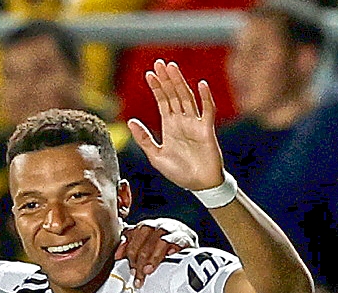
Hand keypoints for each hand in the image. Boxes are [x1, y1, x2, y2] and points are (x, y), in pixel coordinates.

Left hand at [117, 218, 197, 287]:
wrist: (189, 245)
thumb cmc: (164, 247)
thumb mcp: (145, 247)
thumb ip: (131, 248)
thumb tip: (117, 255)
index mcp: (147, 227)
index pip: (133, 231)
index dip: (126, 246)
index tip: (122, 261)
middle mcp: (159, 225)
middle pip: (145, 232)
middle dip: (138, 254)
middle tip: (136, 272)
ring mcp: (173, 230)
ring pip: (160, 238)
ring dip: (153, 256)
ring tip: (148, 270)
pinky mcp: (187, 238)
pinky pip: (179, 240)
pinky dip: (173, 248)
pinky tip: (169, 256)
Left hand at [127, 60, 224, 191]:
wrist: (198, 185)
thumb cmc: (179, 172)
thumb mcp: (156, 156)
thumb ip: (144, 139)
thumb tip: (130, 121)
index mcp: (169, 126)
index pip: (162, 101)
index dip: (156, 88)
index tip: (149, 74)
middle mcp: (182, 121)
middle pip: (173, 95)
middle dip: (166, 79)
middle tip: (160, 63)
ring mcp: (195, 124)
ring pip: (187, 98)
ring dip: (180, 83)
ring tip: (172, 68)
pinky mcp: (207, 130)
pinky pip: (207, 111)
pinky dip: (205, 98)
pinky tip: (201, 85)